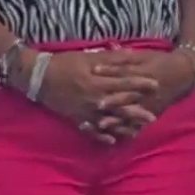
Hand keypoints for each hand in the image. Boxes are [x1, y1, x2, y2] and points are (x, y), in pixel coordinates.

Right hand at [33, 49, 159, 131]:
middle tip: (153, 116)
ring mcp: (85, 111)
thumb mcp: (88, 56)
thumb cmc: (64, 63)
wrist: (38, 77)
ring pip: (109, 121)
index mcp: (98, 81)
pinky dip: (102, 136)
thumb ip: (110, 58)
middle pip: (120, 106)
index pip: (125, 83)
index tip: (156, 86)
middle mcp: (94, 99)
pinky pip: (91, 130)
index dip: (141, 85)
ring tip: (137, 131)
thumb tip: (131, 53)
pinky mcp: (76, 118)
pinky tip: (112, 141)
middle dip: (137, 111)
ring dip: (123, 127)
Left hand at [81, 46, 194, 143]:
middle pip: (128, 96)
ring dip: (117, 120)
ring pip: (131, 114)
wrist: (184, 75)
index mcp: (145, 73)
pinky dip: (126, 130)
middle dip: (112, 101)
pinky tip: (113, 136)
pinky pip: (138, 125)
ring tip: (101, 125)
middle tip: (96, 105)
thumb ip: (127, 57)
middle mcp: (147, 91)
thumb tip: (107, 52)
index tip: (94, 71)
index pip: (125, 72)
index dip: (110, 71)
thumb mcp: (145, 56)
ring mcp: (150, 105)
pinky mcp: (152, 114)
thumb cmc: (161, 61)